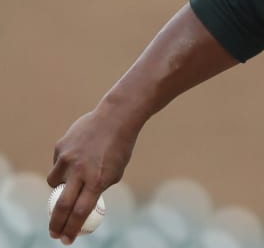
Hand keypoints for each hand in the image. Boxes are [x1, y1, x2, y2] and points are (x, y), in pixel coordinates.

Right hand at [47, 107, 139, 243]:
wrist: (116, 117)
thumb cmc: (119, 148)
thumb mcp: (114, 172)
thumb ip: (97, 188)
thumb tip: (82, 206)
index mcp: (98, 179)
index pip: (81, 211)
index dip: (73, 228)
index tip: (68, 239)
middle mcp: (81, 170)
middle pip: (62, 205)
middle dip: (56, 224)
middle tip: (54, 233)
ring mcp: (67, 158)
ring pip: (54, 184)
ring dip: (60, 187)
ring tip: (75, 176)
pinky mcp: (60, 147)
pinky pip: (57, 165)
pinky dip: (65, 166)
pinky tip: (79, 154)